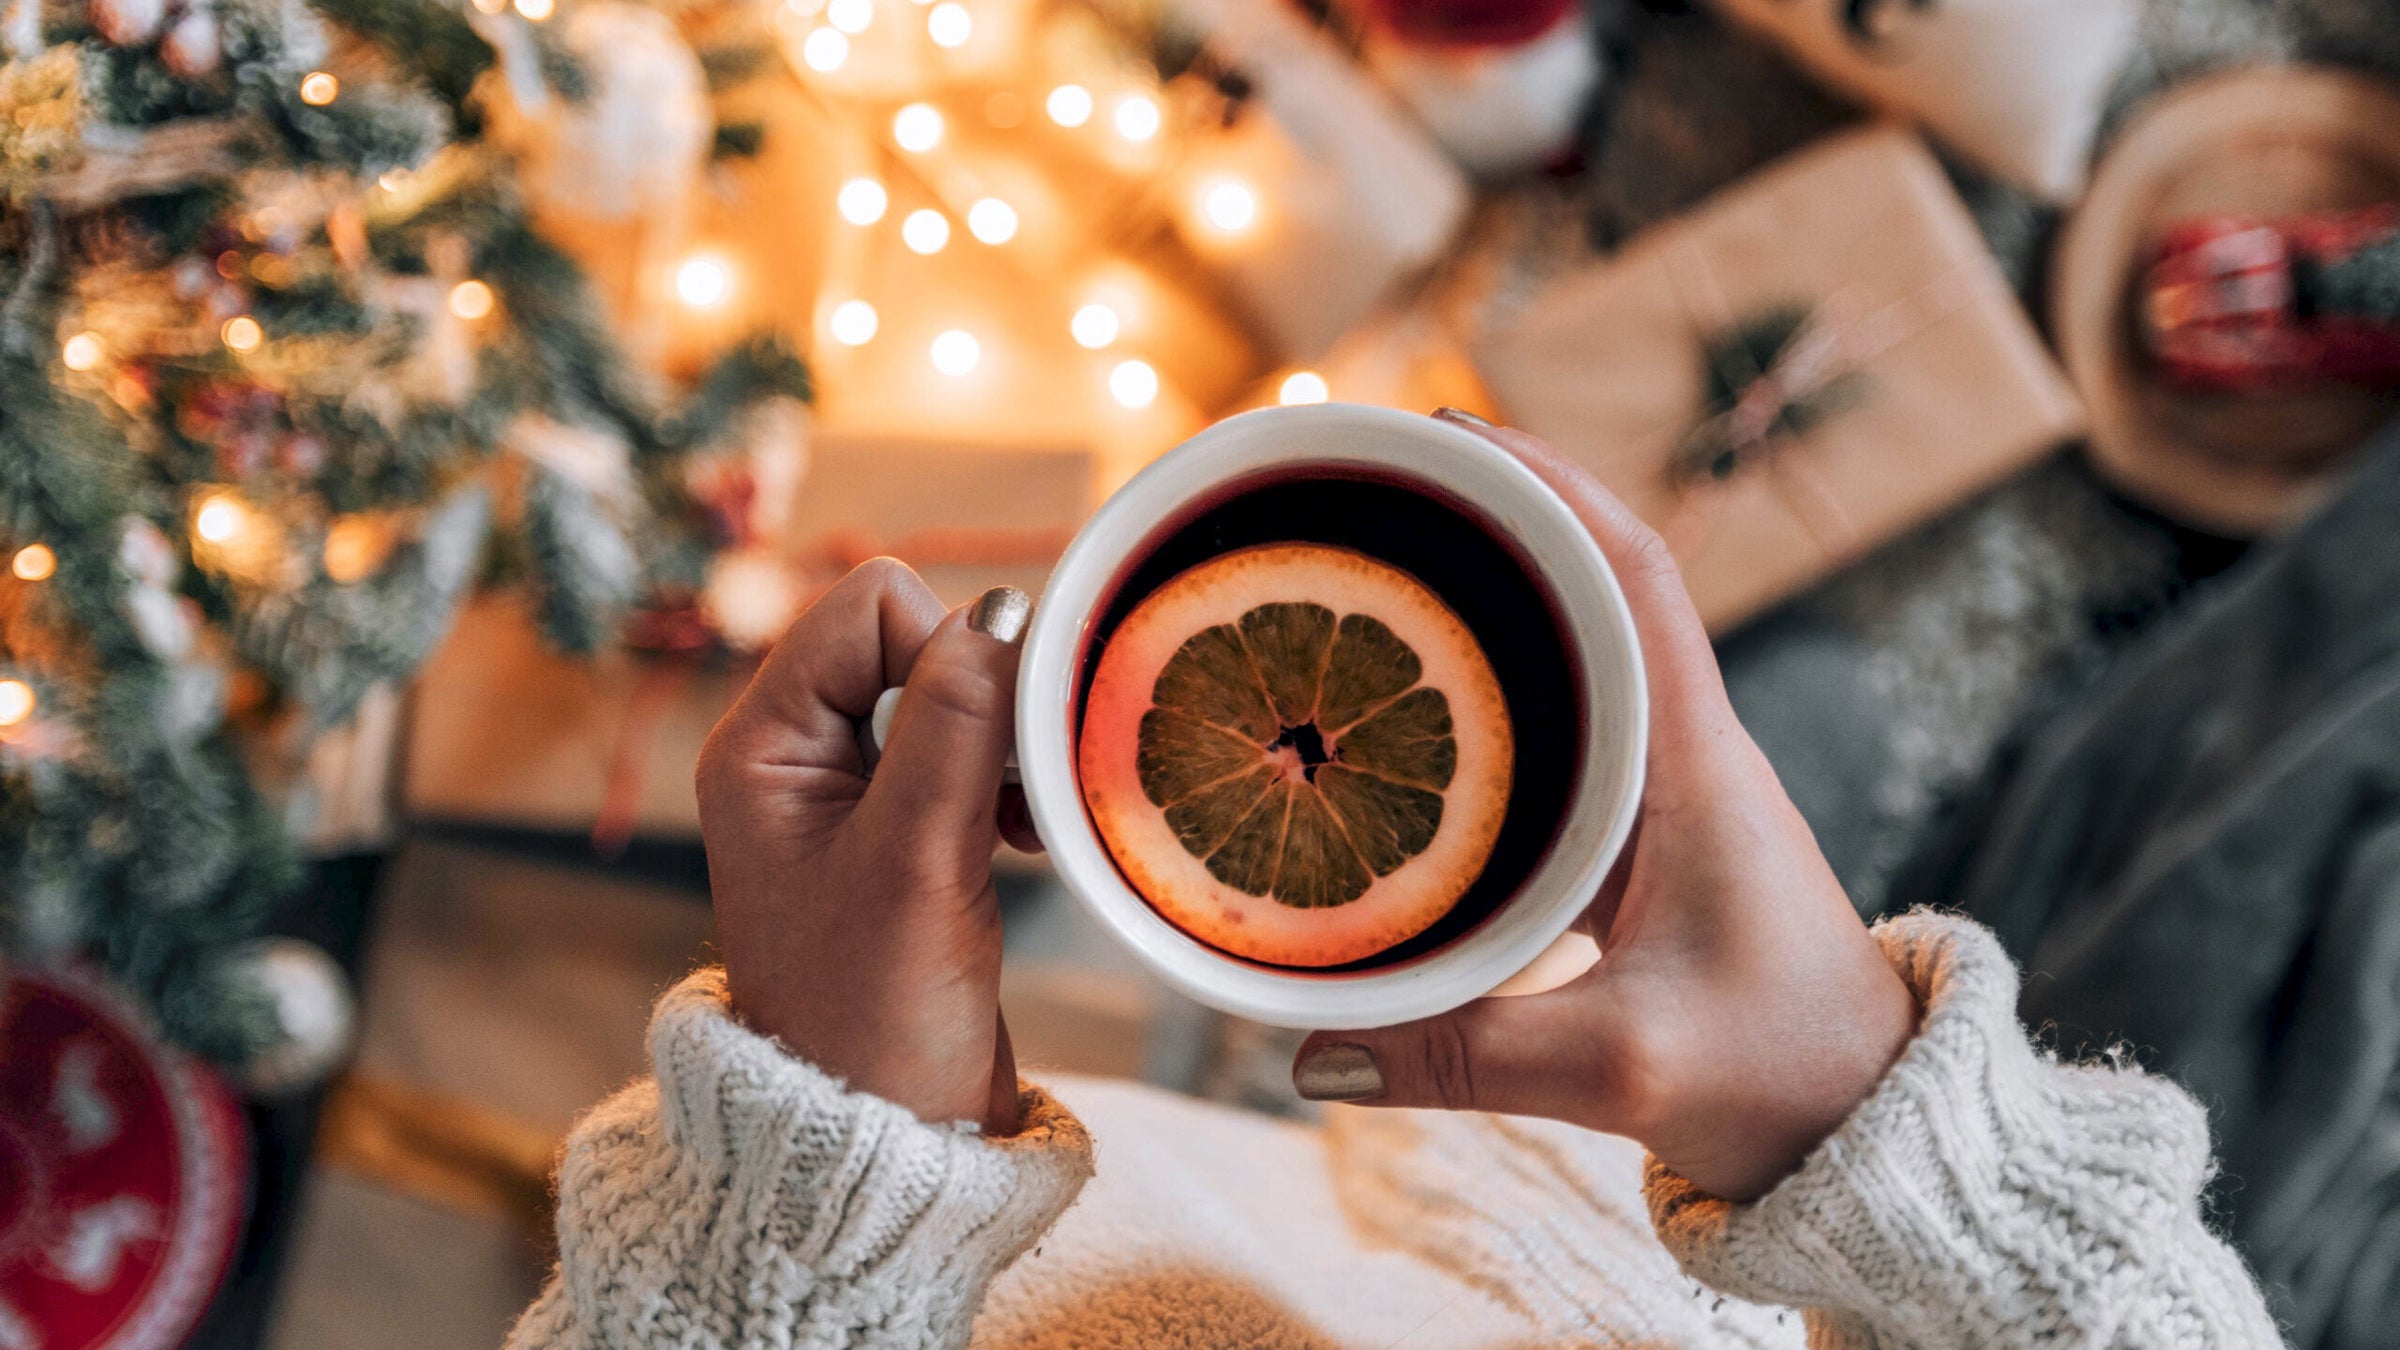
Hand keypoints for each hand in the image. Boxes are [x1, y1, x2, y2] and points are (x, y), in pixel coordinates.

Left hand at [696, 560, 1040, 1134]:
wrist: (885, 1143)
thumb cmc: (875, 1019)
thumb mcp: (916, 858)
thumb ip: (956, 725)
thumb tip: (1003, 615)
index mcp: (763, 745)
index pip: (872, 606)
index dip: (948, 653)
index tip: (988, 749)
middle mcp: (797, 756)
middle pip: (915, 639)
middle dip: (984, 701)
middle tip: (1010, 792)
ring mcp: (852, 796)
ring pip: (955, 695)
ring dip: (1005, 745)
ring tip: (1020, 825)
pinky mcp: (905, 834)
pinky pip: (973, 753)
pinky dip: (1012, 781)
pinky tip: (1027, 839)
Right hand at [1293, 416, 1918, 1201]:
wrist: (1869, 1128)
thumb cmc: (1786, 1075)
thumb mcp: (1621, 1067)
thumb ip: (1467, 1055)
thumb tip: (1307, 1052)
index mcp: (1700, 761)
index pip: (1635, 574)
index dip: (1549, 484)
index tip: (1452, 431)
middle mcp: (1684, 755)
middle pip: (1587, 595)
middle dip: (1485, 527)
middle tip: (1368, 494)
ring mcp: (1664, 801)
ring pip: (1568, 671)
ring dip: (1480, 615)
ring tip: (1363, 583)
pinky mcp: (1640, 853)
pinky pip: (1553, 751)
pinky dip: (1480, 716)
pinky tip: (1398, 735)